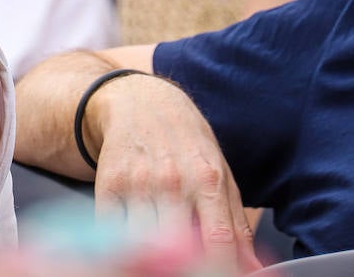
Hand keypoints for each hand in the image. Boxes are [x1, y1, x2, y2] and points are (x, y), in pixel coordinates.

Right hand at [88, 75, 260, 270]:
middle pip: (178, 248)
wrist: (141, 103)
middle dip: (184, 268)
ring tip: (160, 260)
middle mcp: (172, 181)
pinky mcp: (108, 184)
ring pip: (143, 244)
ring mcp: (137, 183)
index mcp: (207, 181)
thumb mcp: (222, 177)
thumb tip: (254, 270)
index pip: (218, 243)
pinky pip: (112, 230)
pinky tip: (133, 247)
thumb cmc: (187, 144)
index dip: (220, 272)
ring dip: (153, 259)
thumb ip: (237, 226)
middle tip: (184, 267)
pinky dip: (122, 247)